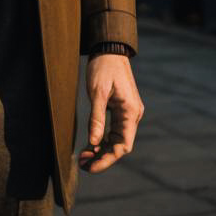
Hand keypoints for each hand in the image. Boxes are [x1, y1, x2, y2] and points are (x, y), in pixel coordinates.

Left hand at [78, 53, 143, 172]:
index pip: (122, 146)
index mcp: (130, 112)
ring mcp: (128, 112)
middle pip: (120, 145)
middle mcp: (133, 114)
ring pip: (117, 139)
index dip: (106, 159)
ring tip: (84, 157)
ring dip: (102, 149)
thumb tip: (93, 142)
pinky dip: (103, 138)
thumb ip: (96, 118)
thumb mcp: (97, 92)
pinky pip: (114, 130)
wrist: (109, 49)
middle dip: (102, 157)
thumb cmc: (104, 67)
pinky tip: (90, 144)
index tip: (90, 167)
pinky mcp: (122, 108)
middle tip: (82, 164)